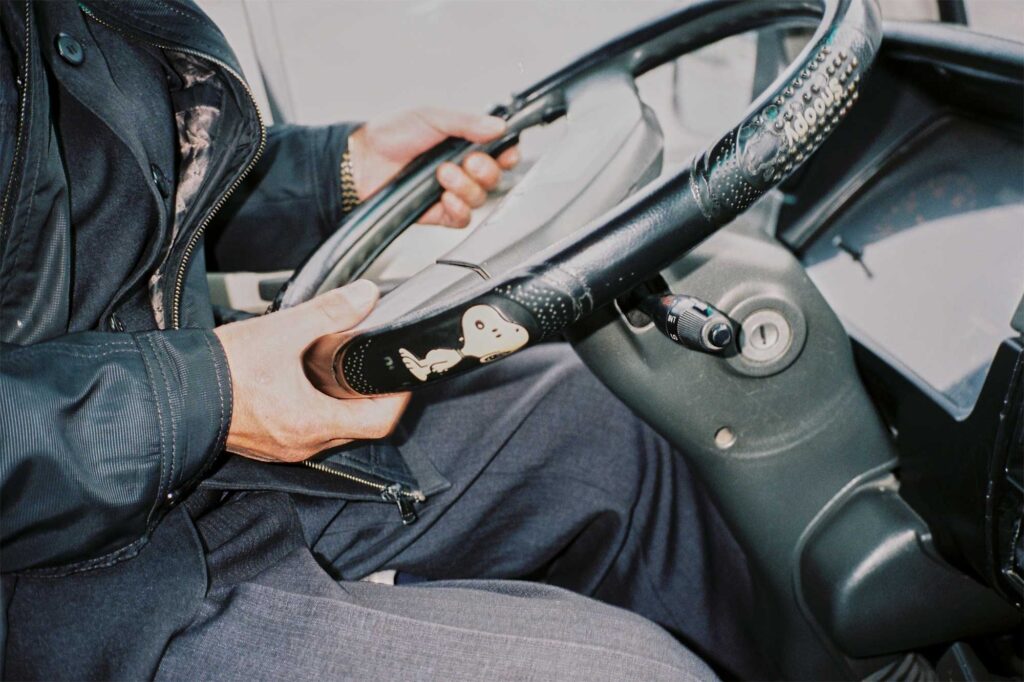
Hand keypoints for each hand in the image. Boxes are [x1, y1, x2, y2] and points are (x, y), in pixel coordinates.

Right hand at [214, 280, 408, 462]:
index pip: (379, 422)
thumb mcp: (282, 332)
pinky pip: (305, 432)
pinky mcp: (267, 444)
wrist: (172, 391)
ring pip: (331, 431)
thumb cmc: (221, 370)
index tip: (402, 378)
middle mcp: (301, 443)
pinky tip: (307, 385)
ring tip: (342, 373)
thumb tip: (365, 296)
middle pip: (358, 428)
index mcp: (312, 422)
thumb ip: (329, 313)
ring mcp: (283, 448)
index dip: (398, 399)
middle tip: (376, 370)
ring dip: (342, 405)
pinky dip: (316, 410)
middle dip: (371, 399)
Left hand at [348, 108, 519, 227]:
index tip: (505, 153)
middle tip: (468, 161)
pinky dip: (458, 209)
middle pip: (495, 178)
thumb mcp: (431, 116)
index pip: (501, 152)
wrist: (362, 160)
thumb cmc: (392, 134)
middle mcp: (462, 168)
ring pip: (480, 199)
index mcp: (465, 142)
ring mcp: (452, 191)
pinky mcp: (439, 213)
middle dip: (485, 170)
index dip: (508, 155)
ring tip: (443, 174)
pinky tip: (445, 198)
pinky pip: (462, 218)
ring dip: (465, 187)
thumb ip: (467, 122)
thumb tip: (498, 125)